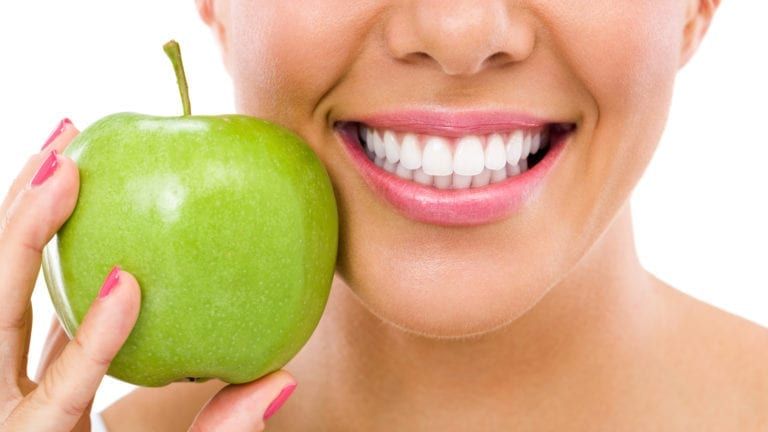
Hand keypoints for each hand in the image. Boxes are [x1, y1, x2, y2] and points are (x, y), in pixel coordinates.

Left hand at [0, 120, 296, 430]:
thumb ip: (216, 431)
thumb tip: (281, 381)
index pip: (63, 387)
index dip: (95, 336)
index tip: (129, 281)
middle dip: (20, 231)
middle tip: (62, 162)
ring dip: (20, 217)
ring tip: (55, 154)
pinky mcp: (7, 357)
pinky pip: (19, 295)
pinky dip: (35, 242)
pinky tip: (63, 201)